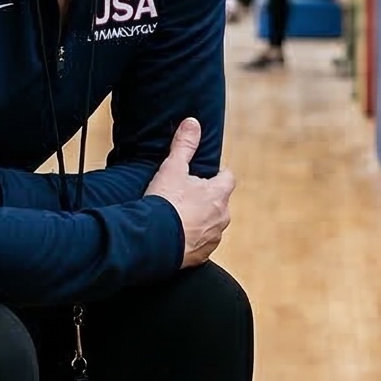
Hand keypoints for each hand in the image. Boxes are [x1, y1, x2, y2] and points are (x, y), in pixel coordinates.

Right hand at [145, 118, 235, 266]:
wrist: (153, 241)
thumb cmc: (165, 202)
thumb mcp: (172, 168)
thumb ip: (184, 146)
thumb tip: (193, 123)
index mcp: (219, 194)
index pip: (227, 178)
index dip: (217, 175)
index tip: (207, 174)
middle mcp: (222, 217)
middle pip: (219, 203)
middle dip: (206, 200)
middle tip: (185, 197)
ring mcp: (213, 239)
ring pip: (211, 225)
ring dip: (199, 222)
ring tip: (178, 218)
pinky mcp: (201, 257)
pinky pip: (200, 246)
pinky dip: (191, 241)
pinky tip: (175, 237)